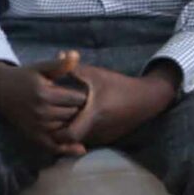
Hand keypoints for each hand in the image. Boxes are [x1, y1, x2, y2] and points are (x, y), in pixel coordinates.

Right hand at [0, 54, 92, 154]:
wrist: (0, 90)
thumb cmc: (25, 77)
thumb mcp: (41, 67)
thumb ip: (60, 64)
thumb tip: (76, 54)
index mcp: (44, 93)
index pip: (77, 99)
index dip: (84, 96)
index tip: (85, 94)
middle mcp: (40, 111)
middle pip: (74, 115)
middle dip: (81, 111)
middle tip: (83, 107)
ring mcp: (37, 125)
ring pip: (67, 129)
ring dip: (74, 125)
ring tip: (77, 118)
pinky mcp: (33, 136)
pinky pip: (54, 146)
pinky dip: (68, 149)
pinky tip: (80, 148)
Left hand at [54, 64, 177, 151]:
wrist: (146, 100)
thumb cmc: (119, 85)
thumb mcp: (96, 74)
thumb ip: (75, 68)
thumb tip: (59, 53)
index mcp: (93, 115)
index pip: (68, 135)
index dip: (55, 130)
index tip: (47, 119)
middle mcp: (97, 130)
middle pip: (70, 141)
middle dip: (59, 132)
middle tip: (48, 120)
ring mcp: (103, 137)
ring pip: (79, 141)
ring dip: (69, 132)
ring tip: (58, 118)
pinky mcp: (107, 138)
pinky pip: (88, 139)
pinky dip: (80, 132)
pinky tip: (75, 119)